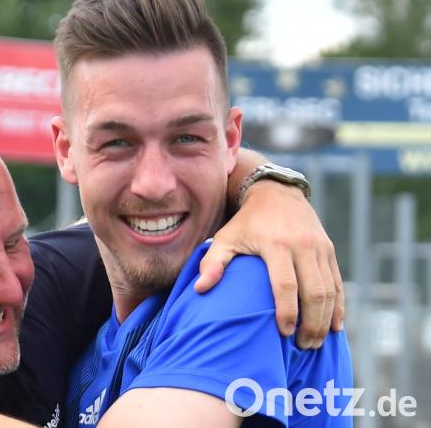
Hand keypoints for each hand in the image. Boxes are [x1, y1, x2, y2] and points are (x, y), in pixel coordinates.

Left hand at [195, 180, 343, 348]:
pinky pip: (338, 282)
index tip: (284, 333)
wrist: (276, 193)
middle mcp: (303, 245)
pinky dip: (339, 306)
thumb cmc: (246, 222)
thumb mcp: (225, 237)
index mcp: (276, 244)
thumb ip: (213, 262)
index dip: (287, 311)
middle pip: (314, 292)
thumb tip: (200, 289)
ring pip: (330, 290)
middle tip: (303, 347)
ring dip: (325, 320)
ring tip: (315, 342)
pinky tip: (334, 326)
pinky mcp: (329, 250)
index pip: (285, 284)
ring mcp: (320, 248)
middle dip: (311, 324)